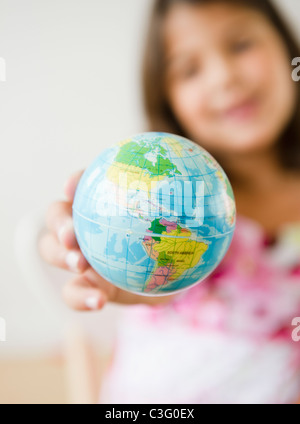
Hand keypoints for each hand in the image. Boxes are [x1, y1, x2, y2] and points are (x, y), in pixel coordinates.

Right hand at [39, 170, 176, 310]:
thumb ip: (184, 205)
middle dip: (60, 223)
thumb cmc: (170, 242)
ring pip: (53, 252)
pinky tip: (98, 301)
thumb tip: (200, 185)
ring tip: (79, 264)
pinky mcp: (85, 286)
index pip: (81, 186)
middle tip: (73, 234)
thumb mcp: (179, 223)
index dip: (74, 182)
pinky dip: (81, 296)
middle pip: (57, 217)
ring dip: (62, 256)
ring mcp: (79, 256)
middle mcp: (83, 226)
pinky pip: (73, 292)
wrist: (168, 278)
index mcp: (98, 204)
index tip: (74, 185)